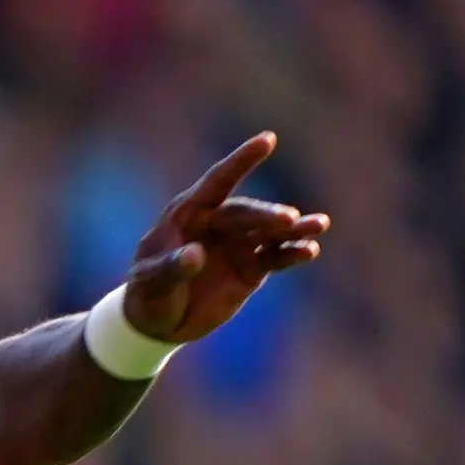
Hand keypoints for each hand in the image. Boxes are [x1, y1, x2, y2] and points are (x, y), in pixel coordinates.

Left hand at [122, 133, 327, 347]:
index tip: (267, 140)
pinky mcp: (251, 267)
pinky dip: (293, 253)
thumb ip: (171, 268)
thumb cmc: (147, 295)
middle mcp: (217, 223)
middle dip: (269, 215)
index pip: (217, 182)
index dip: (241, 161)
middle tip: (289, 220)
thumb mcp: (150, 283)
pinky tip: (309, 251)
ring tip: (318, 225)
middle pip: (247, 213)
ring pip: (269, 231)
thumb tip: (196, 255)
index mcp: (188, 214)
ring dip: (294, 228)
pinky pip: (276, 256)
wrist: (158, 324)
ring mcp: (237, 244)